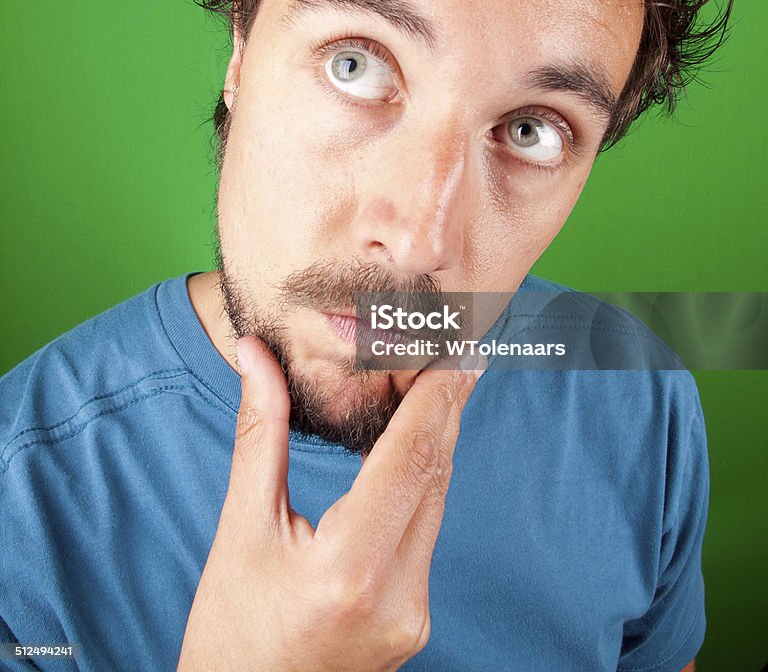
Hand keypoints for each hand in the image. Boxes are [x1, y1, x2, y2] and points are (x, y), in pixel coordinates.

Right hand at [177, 337, 480, 671]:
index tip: (455, 348)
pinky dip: (424, 482)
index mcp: (349, 569)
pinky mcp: (416, 621)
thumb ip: (261, 434)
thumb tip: (256, 355)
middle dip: (447, 407)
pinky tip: (418, 449)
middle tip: (457, 350)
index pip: (410, 458)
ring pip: (437, 503)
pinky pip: (428, 532)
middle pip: (435, 475)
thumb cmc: (229, 633)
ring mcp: (414, 614)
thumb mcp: (239, 530)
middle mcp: (398, 595)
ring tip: (443, 385)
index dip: (436, 395)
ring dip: (439, 441)